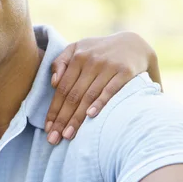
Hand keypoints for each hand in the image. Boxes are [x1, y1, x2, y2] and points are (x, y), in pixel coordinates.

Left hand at [44, 31, 158, 144]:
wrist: (134, 42)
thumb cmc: (99, 50)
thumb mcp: (78, 48)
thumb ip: (61, 62)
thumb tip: (53, 82)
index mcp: (77, 57)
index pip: (62, 89)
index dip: (54, 109)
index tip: (48, 128)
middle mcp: (90, 61)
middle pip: (73, 95)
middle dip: (62, 119)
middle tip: (54, 139)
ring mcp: (107, 66)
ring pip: (88, 96)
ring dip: (77, 117)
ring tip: (69, 135)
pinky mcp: (125, 71)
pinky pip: (110, 89)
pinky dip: (100, 102)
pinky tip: (91, 116)